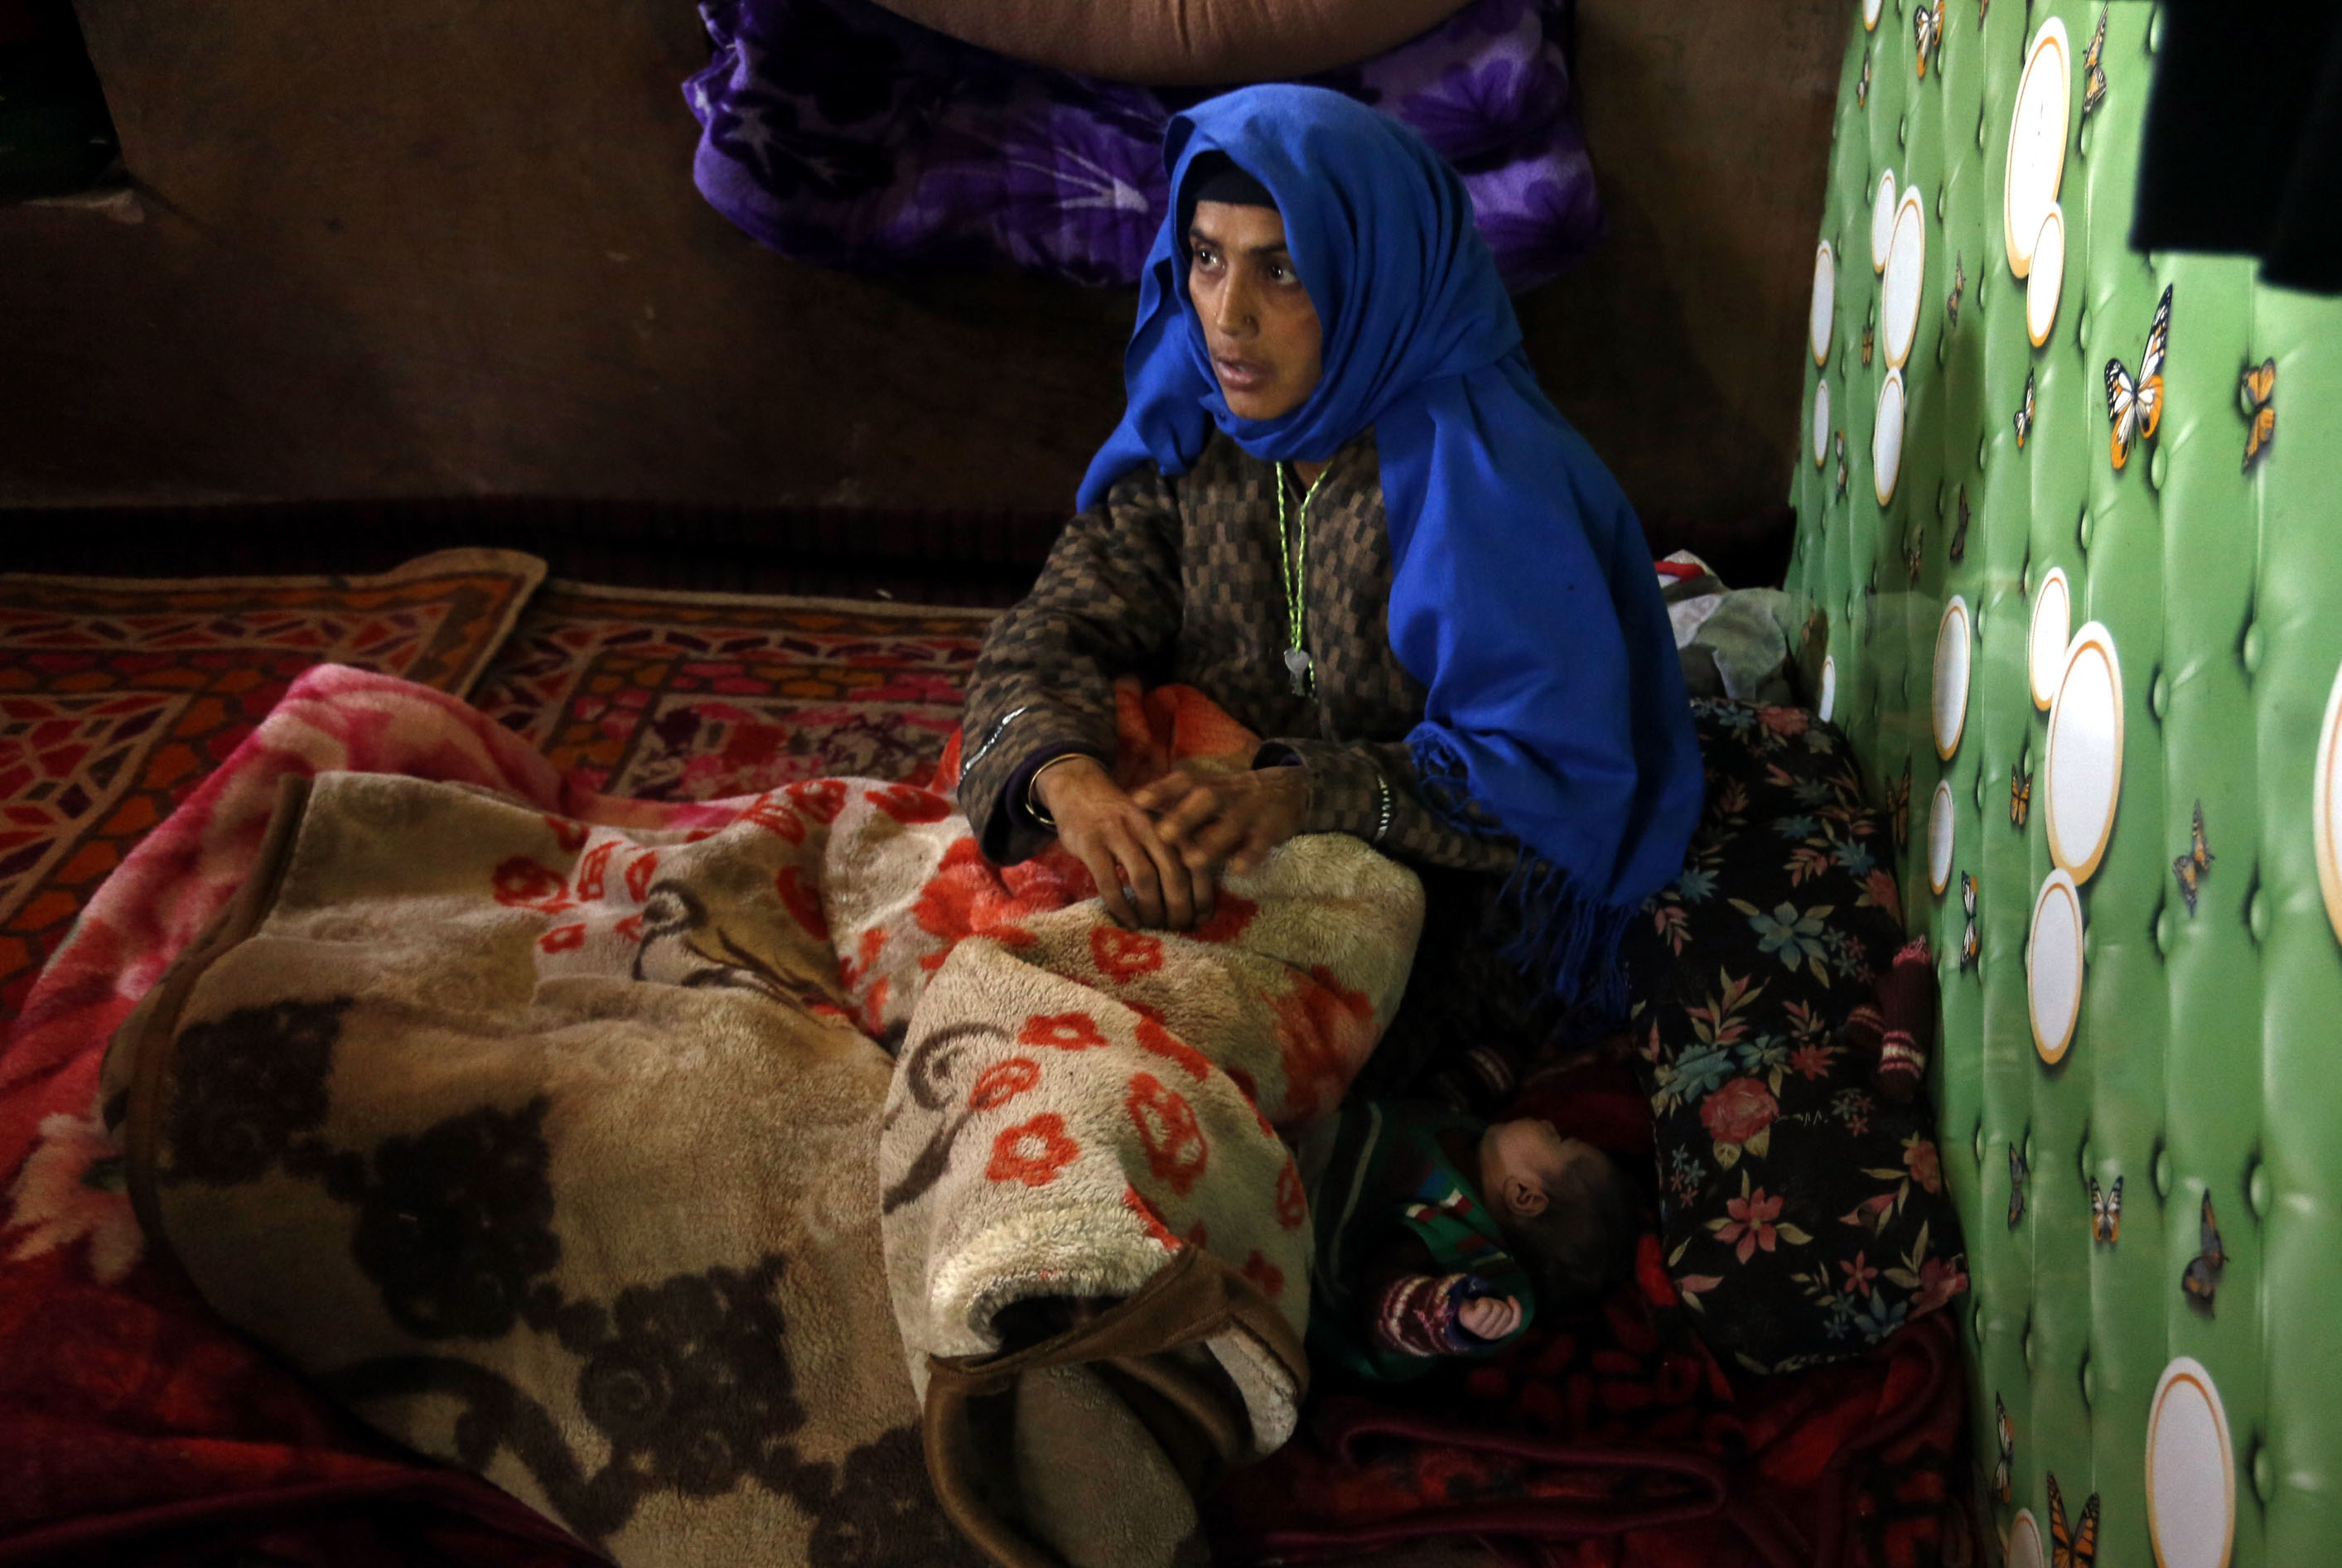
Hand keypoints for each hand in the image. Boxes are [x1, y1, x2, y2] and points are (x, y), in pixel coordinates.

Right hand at [1033, 757, 1214, 930]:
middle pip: (1174, 873)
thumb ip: (1173, 853)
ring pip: (1144, 878)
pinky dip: (1121, 907)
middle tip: (1177, 927)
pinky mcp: (1091, 843)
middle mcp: (1149, 826)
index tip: (1202, 920)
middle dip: (1179, 907)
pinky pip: (1109, 882)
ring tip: (1153, 925)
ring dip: (1152, 909)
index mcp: (1169, 823)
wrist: (1080, 789)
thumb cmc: (1122, 819)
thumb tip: (1194, 900)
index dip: (1202, 895)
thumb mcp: (1154, 826)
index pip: (1196, 862)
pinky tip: (1128, 921)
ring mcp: (1118, 833)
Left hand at [1131, 765, 1309, 876]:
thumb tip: (1127, 810)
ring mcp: (1250, 811)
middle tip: (1163, 834)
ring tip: (1192, 861)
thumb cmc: (1231, 797)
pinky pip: (1260, 842)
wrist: (1287, 789)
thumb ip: (1171, 800)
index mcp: (1207, 784)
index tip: (1136, 802)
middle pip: (1205, 800)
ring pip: (1231, 824)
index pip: (1181, 783)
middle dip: (1185, 816)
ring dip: (1213, 842)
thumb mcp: (1205, 791)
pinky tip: (1237, 870)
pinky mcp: (1271, 828)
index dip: (1160, 791)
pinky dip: (1250, 855)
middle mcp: (1226, 794)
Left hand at [1456, 1294, 1521, 1342]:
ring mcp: (1481, 1331)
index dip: (1516, 1308)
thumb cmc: (1477, 1308)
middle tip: (1488, 1303)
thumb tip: (1512, 1300)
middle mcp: (1491, 1335)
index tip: (1509, 1298)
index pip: (1515, 1323)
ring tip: (1481, 1304)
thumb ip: (1506, 1312)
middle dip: (1499, 1302)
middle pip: (1506, 1312)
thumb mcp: (1494, 1312)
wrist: (1457, 1308)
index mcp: (1499, 1334)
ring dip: (1490, 1300)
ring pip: (1497, 1309)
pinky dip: (1483, 1300)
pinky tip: (1478, 1302)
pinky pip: (1486, 1307)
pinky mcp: (1473, 1323)